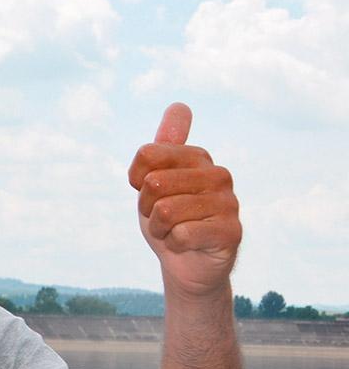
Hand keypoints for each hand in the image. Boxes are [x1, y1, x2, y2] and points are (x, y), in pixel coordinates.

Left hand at [127, 103, 240, 297]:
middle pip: (154, 183)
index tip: (148, 191)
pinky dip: (173, 244)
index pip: (147, 154)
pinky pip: (181, 233)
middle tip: (161, 217)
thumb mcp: (154, 180)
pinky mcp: (232, 231)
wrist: (187, 263)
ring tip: (173, 231)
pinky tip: (186, 244)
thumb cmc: (168, 218)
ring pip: (165, 210)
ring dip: (158, 229)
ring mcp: (229, 202)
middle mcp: (218, 174)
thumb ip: (162, 145)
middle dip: (146, 208)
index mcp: (198, 156)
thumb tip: (180, 105)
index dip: (136, 180)